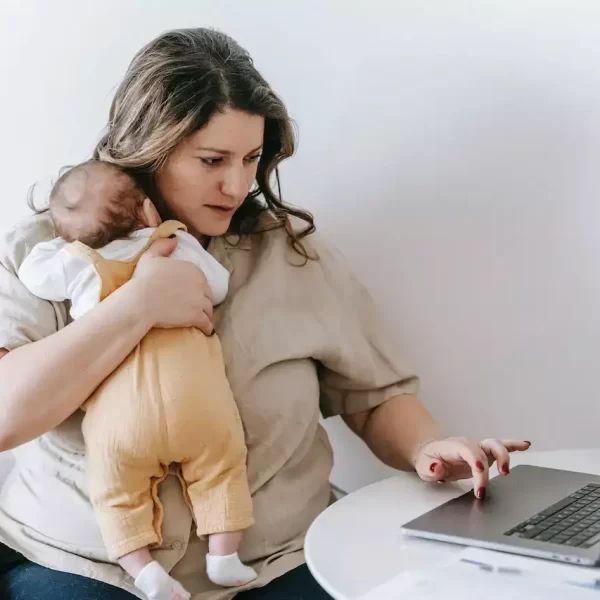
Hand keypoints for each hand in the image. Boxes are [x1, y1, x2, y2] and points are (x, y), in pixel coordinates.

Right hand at [131, 238, 213, 334]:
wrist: (141, 300)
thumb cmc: (144, 279)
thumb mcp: (151, 256)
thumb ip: (163, 246)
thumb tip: (174, 241)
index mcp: (193, 269)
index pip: (202, 281)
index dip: (198, 288)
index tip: (193, 294)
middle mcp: (200, 284)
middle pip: (207, 295)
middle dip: (204, 301)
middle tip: (199, 308)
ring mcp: (200, 301)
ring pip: (209, 309)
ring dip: (207, 315)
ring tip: (204, 320)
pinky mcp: (197, 316)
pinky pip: (207, 323)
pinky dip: (208, 328)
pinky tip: (207, 331)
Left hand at [413, 437, 530, 497]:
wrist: (429, 454)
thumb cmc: (428, 460)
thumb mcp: (423, 466)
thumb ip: (430, 468)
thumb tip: (437, 468)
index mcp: (454, 446)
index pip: (468, 451)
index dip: (476, 460)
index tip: (480, 473)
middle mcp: (468, 445)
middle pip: (486, 446)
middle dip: (496, 460)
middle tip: (500, 476)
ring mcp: (477, 448)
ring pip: (495, 445)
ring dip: (506, 455)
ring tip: (509, 470)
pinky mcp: (484, 455)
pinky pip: (500, 447)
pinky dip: (514, 446)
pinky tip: (526, 445)